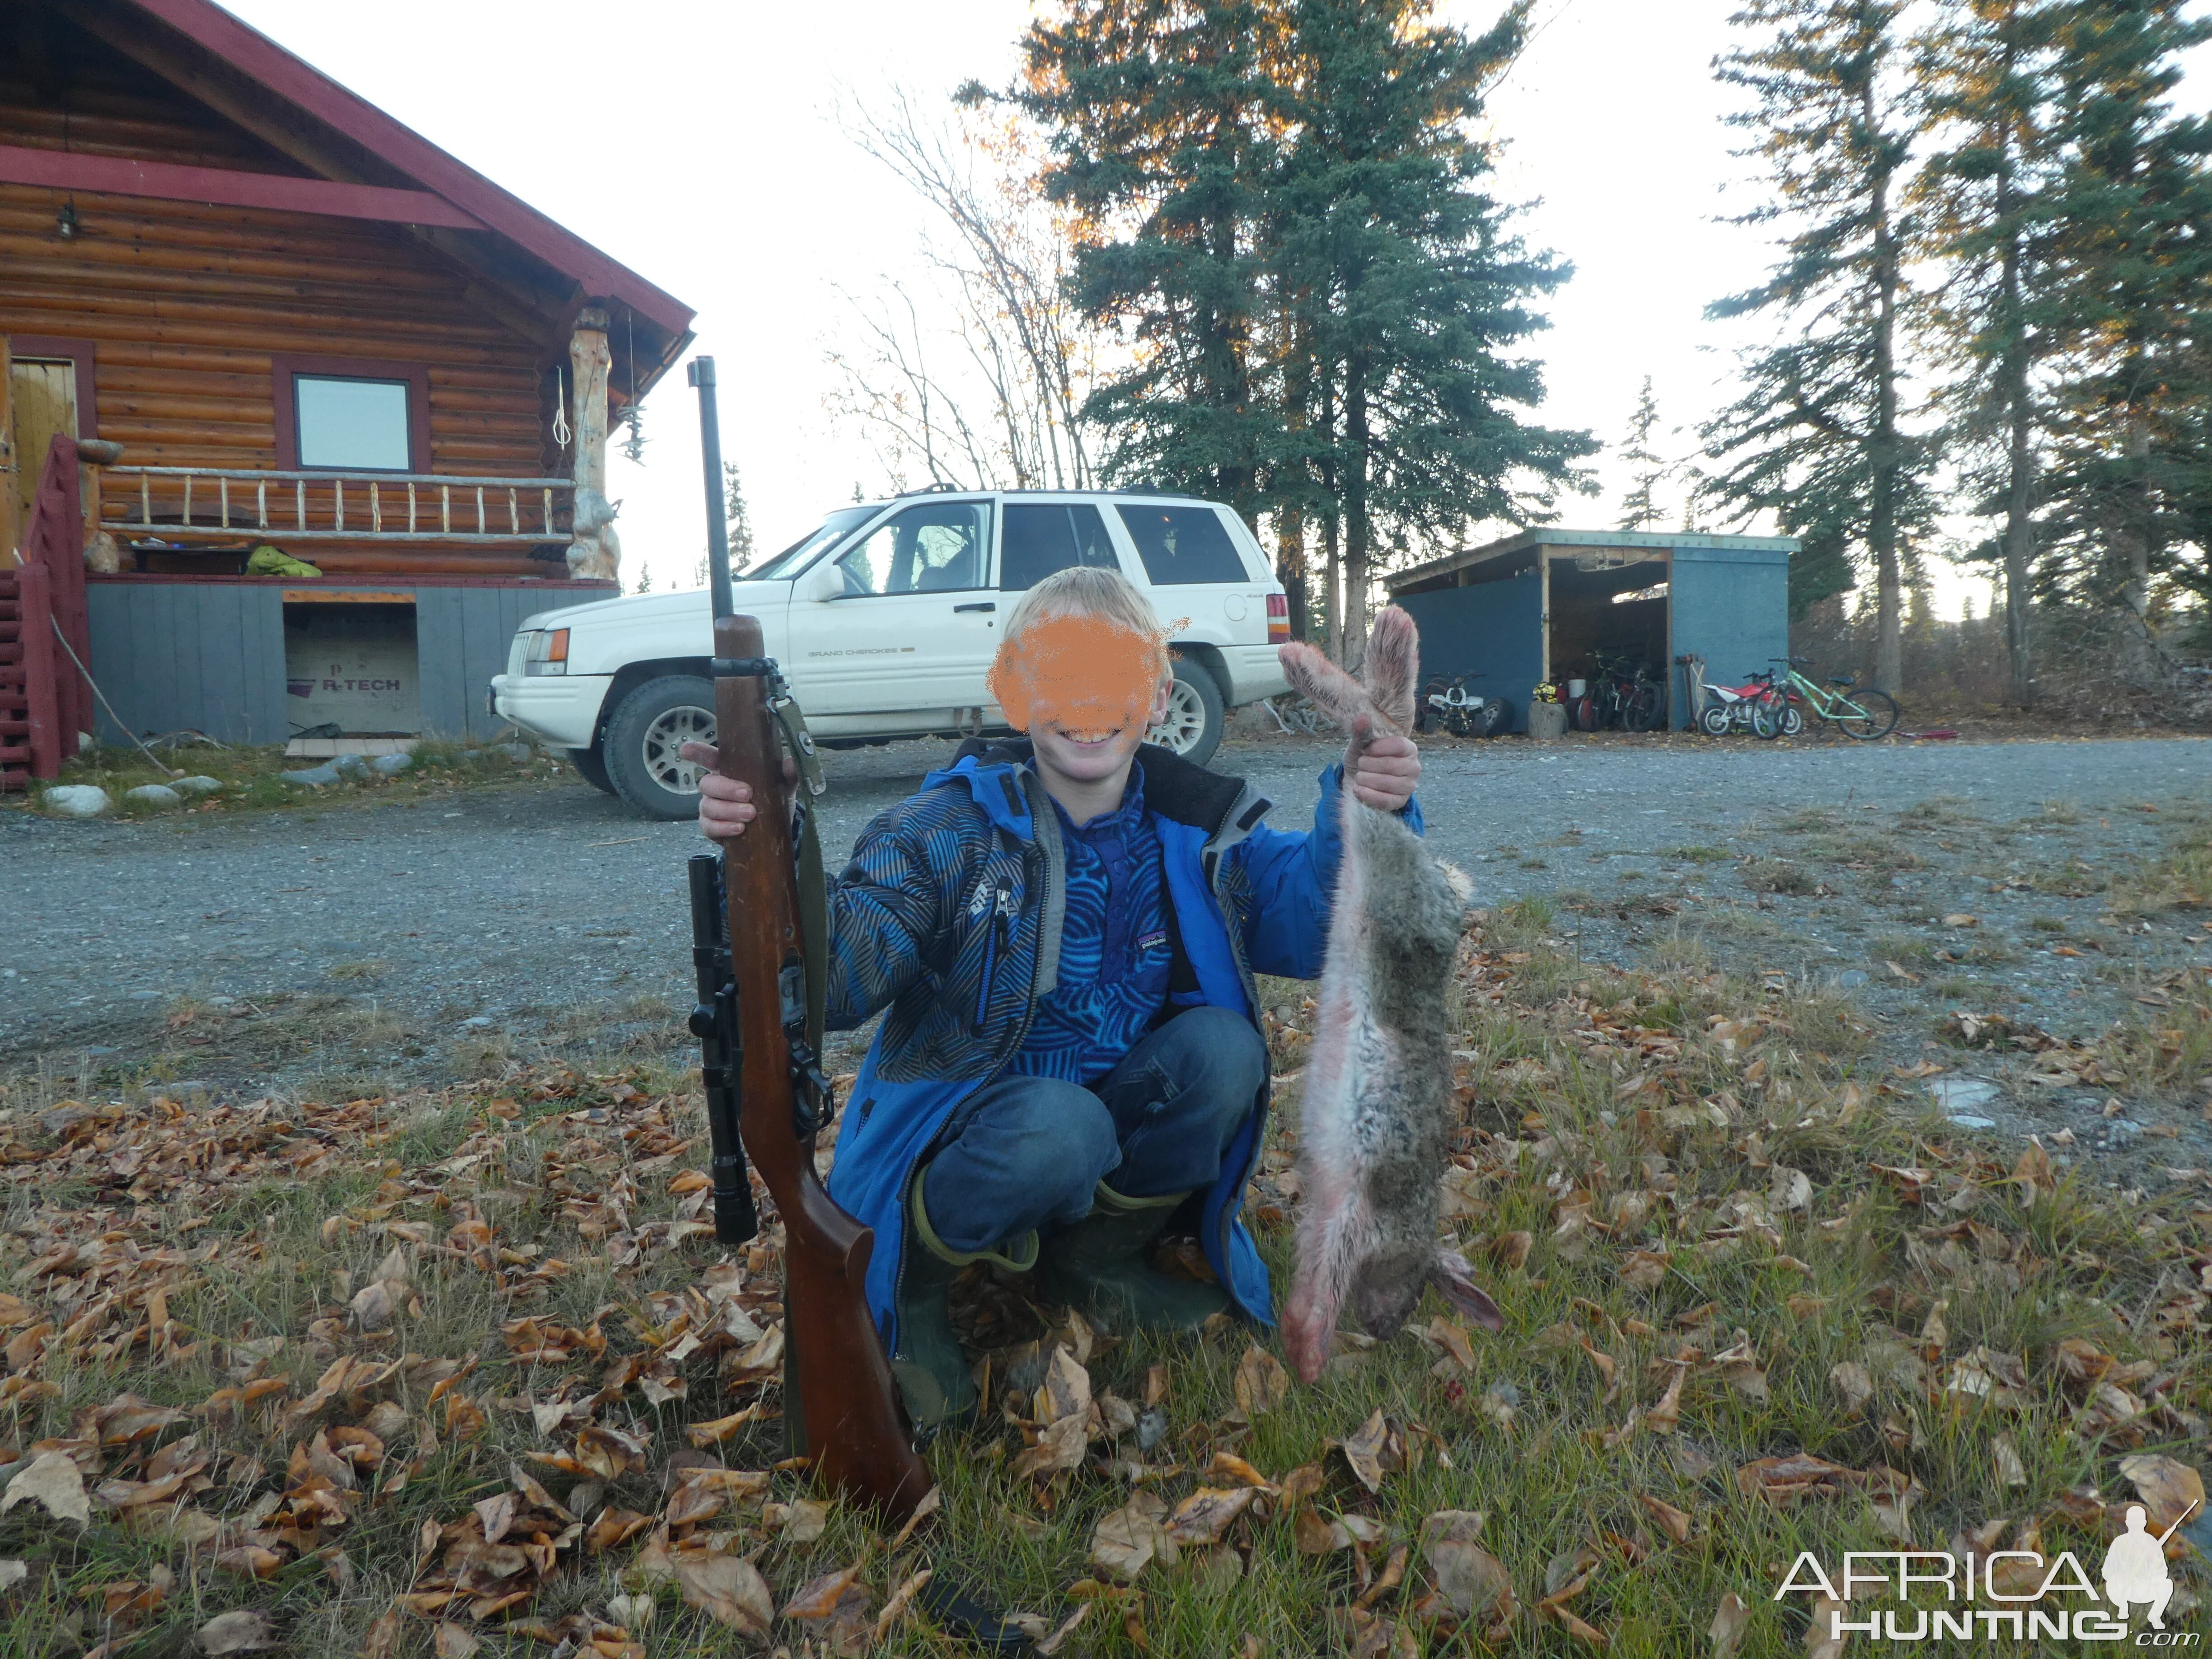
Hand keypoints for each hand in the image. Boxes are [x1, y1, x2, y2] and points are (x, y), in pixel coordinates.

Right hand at [681, 741, 796, 840]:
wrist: (774, 829)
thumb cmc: (772, 798)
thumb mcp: (783, 784)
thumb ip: (787, 773)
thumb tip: (792, 762)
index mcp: (729, 770)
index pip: (710, 757)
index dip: (697, 752)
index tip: (686, 749)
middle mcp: (716, 787)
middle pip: (707, 783)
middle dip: (726, 789)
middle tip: (747, 794)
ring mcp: (711, 808)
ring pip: (708, 806)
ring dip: (729, 810)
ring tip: (750, 815)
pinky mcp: (712, 828)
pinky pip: (709, 827)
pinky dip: (723, 828)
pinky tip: (739, 829)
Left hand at [1346, 733, 1419, 811]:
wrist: (1360, 780)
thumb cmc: (1365, 758)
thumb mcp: (1361, 744)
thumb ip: (1362, 732)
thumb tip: (1361, 717)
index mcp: (1409, 748)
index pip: (1399, 745)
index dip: (1378, 748)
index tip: (1365, 750)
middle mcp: (1414, 767)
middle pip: (1390, 765)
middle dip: (1368, 765)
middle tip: (1360, 764)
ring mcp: (1409, 786)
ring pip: (1387, 783)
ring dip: (1366, 780)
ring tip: (1359, 776)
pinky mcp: (1401, 801)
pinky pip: (1386, 800)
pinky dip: (1368, 795)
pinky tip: (1358, 790)